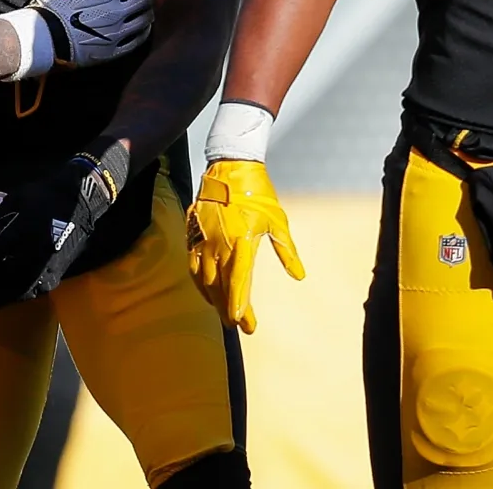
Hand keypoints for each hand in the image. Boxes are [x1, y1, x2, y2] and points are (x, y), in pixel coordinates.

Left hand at [0, 152, 120, 309]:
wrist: (78, 200)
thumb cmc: (41, 195)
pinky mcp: (59, 269)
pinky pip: (38, 289)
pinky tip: (11, 299)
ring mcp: (47, 262)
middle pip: (4, 277)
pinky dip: (22, 296)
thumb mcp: (13, 200)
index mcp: (20, 230)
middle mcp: (32, 250)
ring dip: (1, 298)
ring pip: (20, 288)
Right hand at [33, 0, 153, 69]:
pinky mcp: (113, 50)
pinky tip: (144, 27)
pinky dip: (144, 31)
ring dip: (150, 9)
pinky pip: (137, 40)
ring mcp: (117, 32)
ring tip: (152, 5)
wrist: (43, 39)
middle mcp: (117, 11)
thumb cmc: (52, 7)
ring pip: (145, 18)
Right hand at [186, 159, 303, 333]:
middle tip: (236, 325)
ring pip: (205, 278)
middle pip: (221, 285)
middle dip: (228, 308)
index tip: (243, 323)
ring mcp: (203, 238)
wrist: (230, 166)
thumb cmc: (257, 193)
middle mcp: (219, 243)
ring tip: (223, 313)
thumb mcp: (278, 221)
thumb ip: (286, 250)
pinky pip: (193, 264)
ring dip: (214, 298)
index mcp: (242, 240)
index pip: (240, 281)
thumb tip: (299, 276)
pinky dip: (200, 282)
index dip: (240, 304)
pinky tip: (206, 290)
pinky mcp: (194, 233)